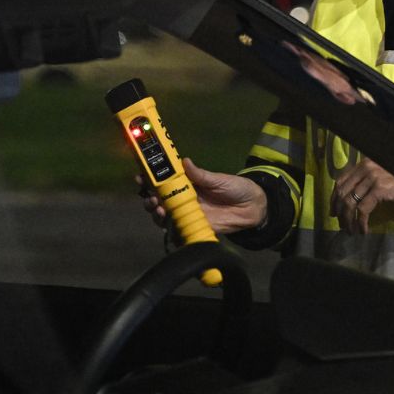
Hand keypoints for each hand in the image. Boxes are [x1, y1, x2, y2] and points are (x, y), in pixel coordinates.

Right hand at [140, 158, 266, 234]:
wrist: (253, 208)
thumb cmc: (236, 188)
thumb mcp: (219, 180)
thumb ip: (201, 175)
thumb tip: (184, 161)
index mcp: (187, 184)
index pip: (163, 181)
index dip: (149, 179)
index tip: (140, 177)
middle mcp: (183, 199)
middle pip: (158, 200)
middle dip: (149, 199)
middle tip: (150, 198)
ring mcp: (188, 214)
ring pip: (164, 216)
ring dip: (156, 214)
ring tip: (159, 210)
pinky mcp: (195, 227)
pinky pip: (178, 231)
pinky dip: (170, 231)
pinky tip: (168, 227)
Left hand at [330, 158, 393, 233]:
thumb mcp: (382, 176)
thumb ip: (366, 180)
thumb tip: (348, 198)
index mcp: (364, 163)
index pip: (341, 180)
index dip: (334, 198)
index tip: (334, 211)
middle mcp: (366, 167)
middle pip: (343, 192)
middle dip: (340, 211)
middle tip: (341, 224)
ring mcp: (372, 178)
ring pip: (350, 203)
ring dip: (348, 220)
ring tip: (351, 231)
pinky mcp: (380, 189)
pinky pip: (363, 210)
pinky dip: (361, 223)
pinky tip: (363, 230)